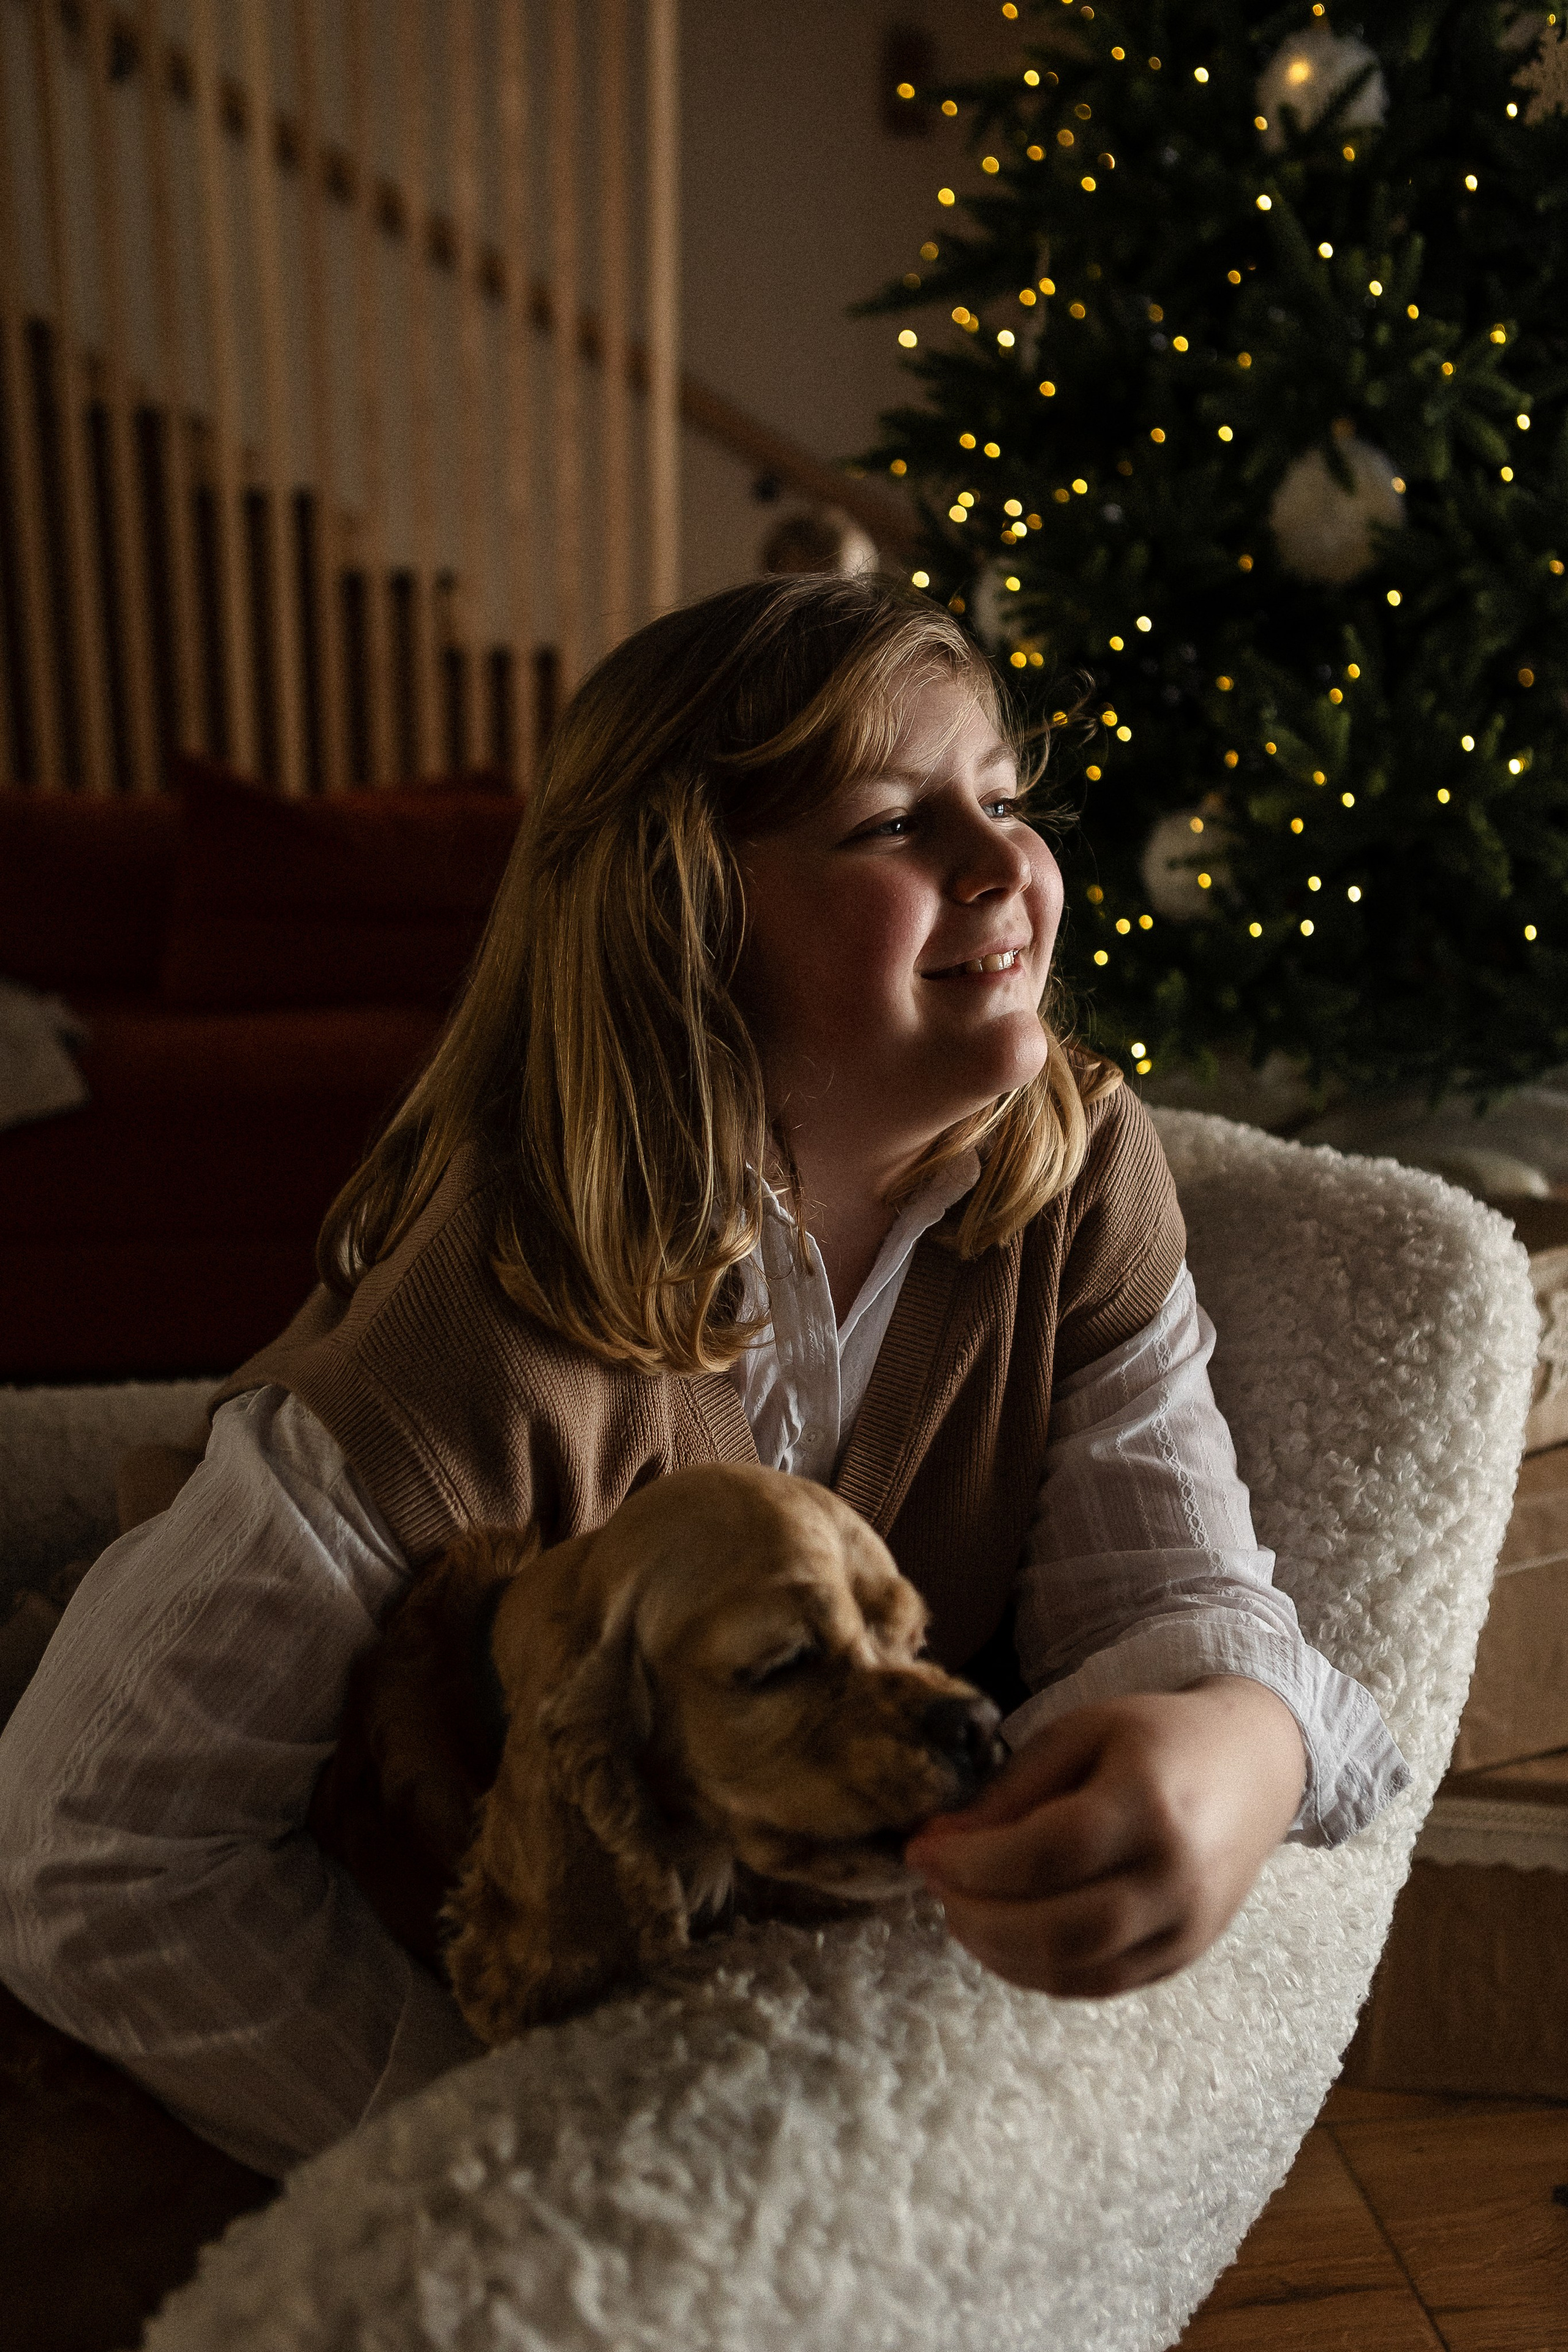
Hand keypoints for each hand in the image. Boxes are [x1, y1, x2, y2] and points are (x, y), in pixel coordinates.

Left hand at [904, 1677, 1306, 1998]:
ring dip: (1000, 1953)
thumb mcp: (1080, 1733)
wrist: (1253, 1766)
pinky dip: (1039, 1972)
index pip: (1047, 1853)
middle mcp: (1175, 1877)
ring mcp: (1186, 1927)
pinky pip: (1100, 1984)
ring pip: (1078, 1970)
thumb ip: (1013, 1792)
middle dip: (979, 1917)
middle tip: (935, 1889)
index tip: (921, 1851)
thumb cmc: (1155, 1739)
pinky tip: (1003, 1940)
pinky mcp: (1183, 1956)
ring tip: (960, 1913)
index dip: (972, 1862)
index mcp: (1149, 1804)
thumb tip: (939, 1844)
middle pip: (1061, 1928)